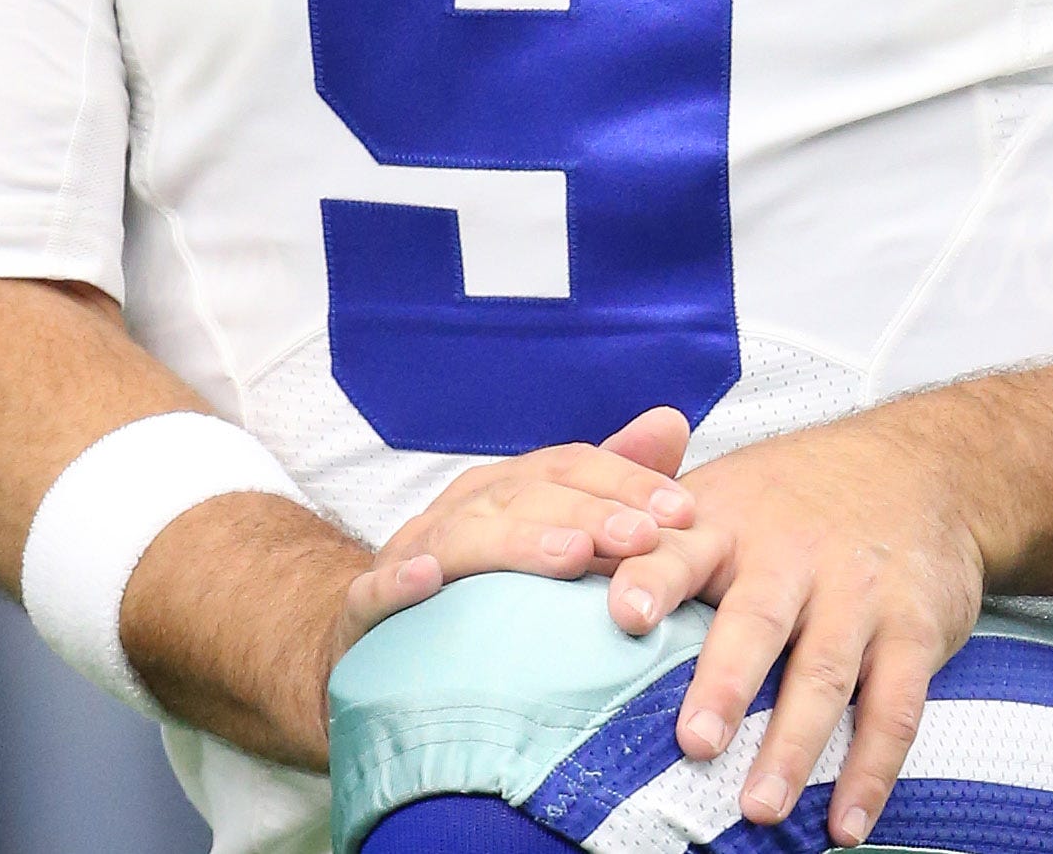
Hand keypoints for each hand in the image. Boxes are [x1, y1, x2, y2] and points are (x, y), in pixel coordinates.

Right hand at [336, 406, 698, 641]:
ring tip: (572, 555)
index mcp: (510, 487)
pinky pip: (377, 591)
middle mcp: (464, 508)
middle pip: (528, 498)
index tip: (684, 512)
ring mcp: (413, 553)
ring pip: (465, 538)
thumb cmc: (487, 578)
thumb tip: (672, 420)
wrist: (379, 631)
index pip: (572, 466)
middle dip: (590, 514)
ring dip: (518, 542)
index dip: (628, 482)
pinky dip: (399, 582)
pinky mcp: (368, 607)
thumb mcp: (553, 528)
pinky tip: (428, 580)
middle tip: (644, 538)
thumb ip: (612, 481)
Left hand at [600, 410, 987, 849]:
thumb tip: (552, 561)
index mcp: (728, 523)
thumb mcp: (724, 491)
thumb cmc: (794, 495)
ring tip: (761, 808)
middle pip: (757, 621)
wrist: (925, 465)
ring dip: (793, 745)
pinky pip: (895, 707)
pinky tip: (847, 825)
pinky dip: (872, 770)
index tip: (623, 612)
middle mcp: (792, 557)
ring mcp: (857, 595)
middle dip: (726, 682)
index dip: (652, 577)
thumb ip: (649, 530)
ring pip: (824, 674)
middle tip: (695, 742)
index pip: (679, 548)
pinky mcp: (913, 631)